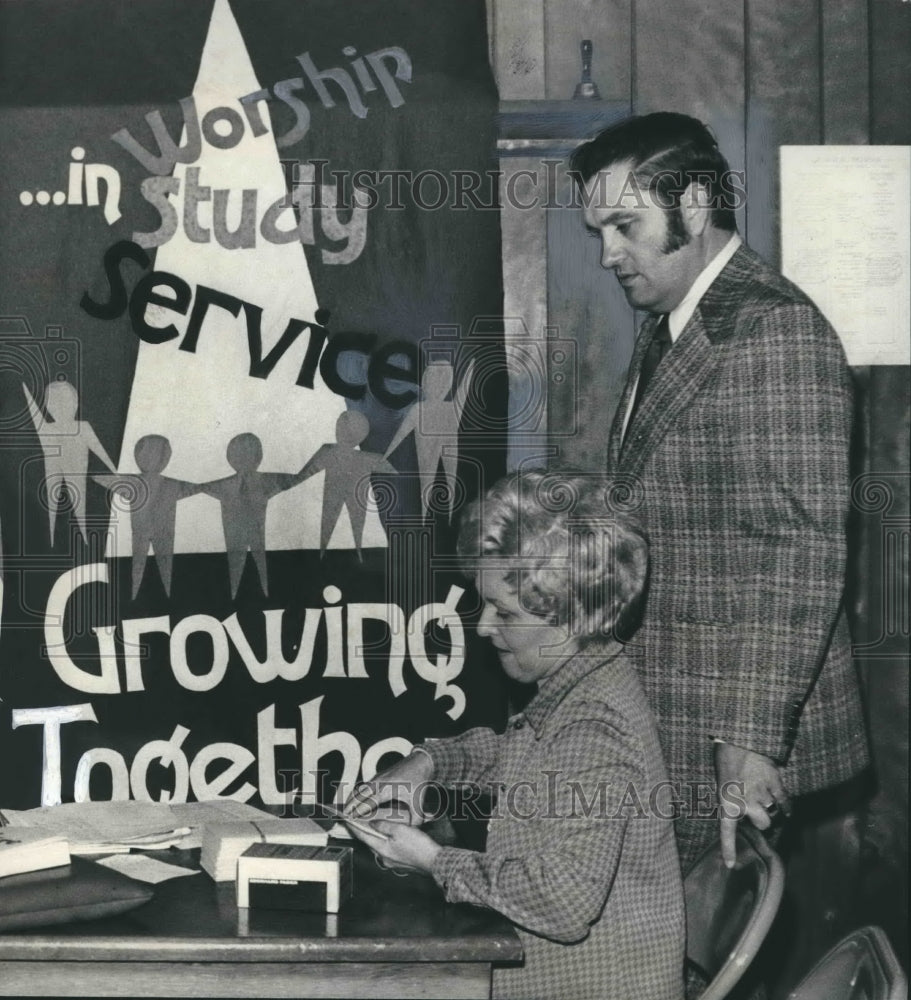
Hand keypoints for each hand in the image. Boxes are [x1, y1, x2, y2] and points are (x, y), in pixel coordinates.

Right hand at [344, 750, 433, 824]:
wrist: (420, 762)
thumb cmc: (418, 780)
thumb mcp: (418, 802)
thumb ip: (415, 819)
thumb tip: (411, 831)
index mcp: (387, 790)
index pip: (368, 803)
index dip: (358, 811)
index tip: (350, 819)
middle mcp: (380, 783)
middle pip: (359, 795)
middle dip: (350, 806)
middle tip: (343, 816)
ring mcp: (378, 778)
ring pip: (360, 789)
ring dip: (352, 798)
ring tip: (345, 808)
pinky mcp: (379, 776)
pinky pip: (364, 785)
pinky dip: (357, 792)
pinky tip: (356, 798)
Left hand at [347, 817, 441, 874]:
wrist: (434, 861)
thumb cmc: (419, 847)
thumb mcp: (400, 830)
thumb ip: (384, 826)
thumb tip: (372, 823)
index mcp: (382, 850)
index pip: (362, 836)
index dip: (353, 827)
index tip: (346, 820)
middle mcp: (384, 858)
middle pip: (369, 842)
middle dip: (363, 830)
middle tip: (357, 820)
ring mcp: (392, 862)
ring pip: (378, 845)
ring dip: (374, 835)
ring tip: (372, 824)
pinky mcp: (400, 862)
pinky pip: (387, 849)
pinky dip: (384, 840)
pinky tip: (389, 834)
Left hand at [715, 741, 790, 867]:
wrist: (738, 738)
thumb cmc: (726, 760)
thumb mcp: (722, 783)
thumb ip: (733, 800)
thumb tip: (745, 814)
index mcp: (726, 801)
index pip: (727, 832)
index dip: (729, 850)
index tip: (730, 865)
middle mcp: (744, 802)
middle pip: (764, 825)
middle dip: (763, 821)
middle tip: (759, 812)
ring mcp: (761, 794)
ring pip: (774, 814)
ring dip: (772, 810)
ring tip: (766, 801)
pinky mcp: (774, 783)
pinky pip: (785, 802)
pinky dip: (787, 806)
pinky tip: (787, 809)